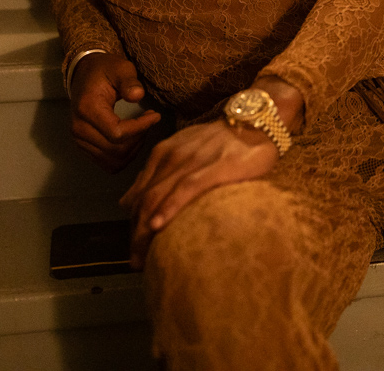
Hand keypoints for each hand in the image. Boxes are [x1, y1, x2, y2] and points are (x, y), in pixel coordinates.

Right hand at [68, 51, 161, 171]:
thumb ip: (129, 81)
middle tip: (150, 120)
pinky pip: (108, 163)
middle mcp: (79, 128)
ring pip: (114, 161)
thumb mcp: (121, 68)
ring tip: (142, 128)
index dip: (141, 127)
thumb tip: (138, 95)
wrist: (84, 75)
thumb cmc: (105, 71)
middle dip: (140, 138)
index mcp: (87, 108)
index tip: (154, 114)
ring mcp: (80, 140)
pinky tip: (132, 138)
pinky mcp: (84, 147)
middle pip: (117, 150)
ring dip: (134, 149)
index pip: (117, 133)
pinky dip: (124, 155)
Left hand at [117, 76, 305, 268]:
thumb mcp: (182, 149)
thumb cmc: (222, 140)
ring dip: (145, 230)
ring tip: (143, 257)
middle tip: (136, 261)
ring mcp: (192, 161)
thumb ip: (156, 173)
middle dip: (135, 234)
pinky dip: (169, 207)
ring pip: (157, 197)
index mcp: (162, 154)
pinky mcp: (214, 167)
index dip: (132, 224)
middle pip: (143, 201)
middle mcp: (171, 157)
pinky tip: (159, 225)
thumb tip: (126, 202)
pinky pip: (185, 189)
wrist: (257, 121)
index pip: (138, 195)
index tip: (133, 247)